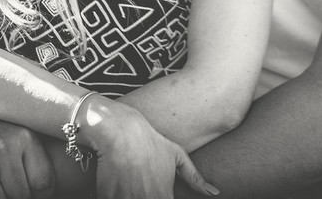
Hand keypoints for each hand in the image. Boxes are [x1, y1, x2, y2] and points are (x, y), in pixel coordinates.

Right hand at [0, 107, 55, 198]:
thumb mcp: (20, 134)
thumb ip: (34, 159)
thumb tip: (44, 192)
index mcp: (24, 137)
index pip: (42, 182)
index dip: (40, 195)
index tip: (34, 194)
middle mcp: (3, 146)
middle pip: (20, 194)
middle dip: (17, 198)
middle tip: (11, 191)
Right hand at [80, 99, 217, 198]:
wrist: (120, 129)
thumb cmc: (149, 141)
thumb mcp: (175, 155)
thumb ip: (194, 177)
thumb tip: (214, 193)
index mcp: (163, 196)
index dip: (161, 196)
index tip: (153, 189)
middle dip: (143, 196)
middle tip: (141, 185)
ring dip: (129, 196)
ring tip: (130, 184)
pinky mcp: (107, 196)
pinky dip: (114, 196)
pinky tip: (117, 185)